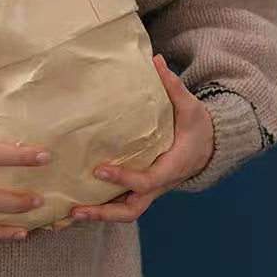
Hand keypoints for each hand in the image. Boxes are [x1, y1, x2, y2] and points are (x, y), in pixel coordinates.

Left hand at [70, 54, 214, 222]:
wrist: (209, 148)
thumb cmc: (197, 127)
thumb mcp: (190, 107)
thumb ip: (173, 86)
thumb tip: (156, 61)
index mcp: (170, 168)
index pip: (145, 180)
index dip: (123, 178)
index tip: (99, 169)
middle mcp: (157, 185)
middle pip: (130, 210)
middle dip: (104, 213)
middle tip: (76, 209)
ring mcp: (148, 192)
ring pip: (123, 212)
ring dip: (97, 215)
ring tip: (68, 213)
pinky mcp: (139, 191)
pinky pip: (119, 205)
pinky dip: (99, 209)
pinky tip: (74, 207)